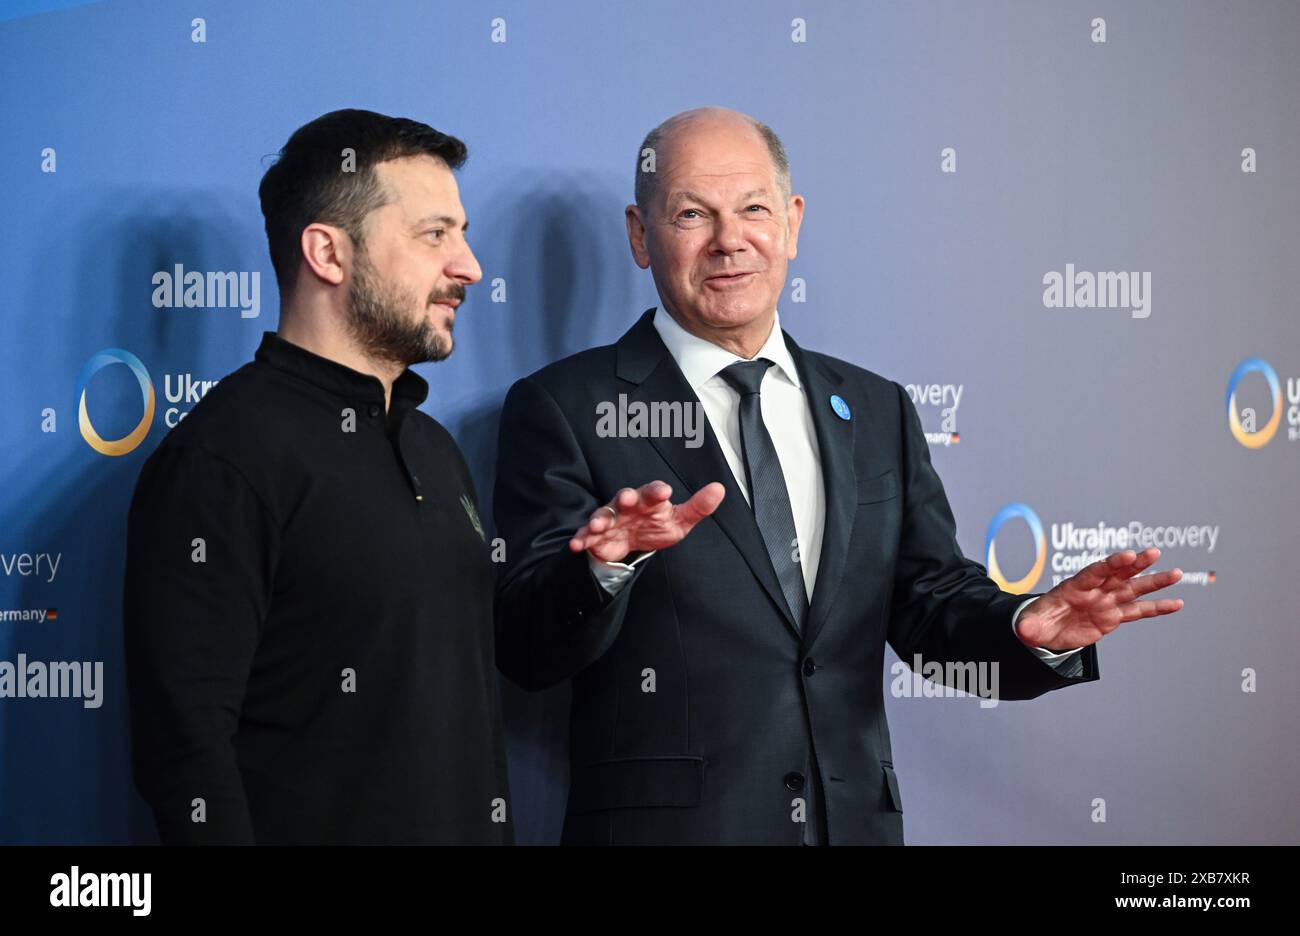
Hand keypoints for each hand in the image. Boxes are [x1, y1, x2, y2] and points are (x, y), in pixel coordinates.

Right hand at [569, 481, 725, 563]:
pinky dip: (581, 539)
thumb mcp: (680, 520)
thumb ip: (698, 507)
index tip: (665, 492)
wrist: (632, 543)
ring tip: (598, 525)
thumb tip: (720, 488)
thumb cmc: (657, 525)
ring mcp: (610, 519)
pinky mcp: (596, 535)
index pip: (654, 491)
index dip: (657, 491)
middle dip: (624, 497)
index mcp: (649, 500)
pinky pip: (587, 535)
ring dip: (600, 518)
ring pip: (603, 515)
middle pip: (624, 497)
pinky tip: (577, 545)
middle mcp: (627, 505)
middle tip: (626, 497)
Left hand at [1014, 548, 1183, 651]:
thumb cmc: (1038, 622)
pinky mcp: (1114, 615)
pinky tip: (1177, 603)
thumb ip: (1029, 626)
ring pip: (1133, 588)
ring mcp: (1106, 601)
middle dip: (1135, 563)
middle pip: (1117, 573)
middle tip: (1153, 553)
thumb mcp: (1029, 625)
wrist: (1046, 630)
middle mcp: (1094, 590)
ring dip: (1154, 581)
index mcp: (1073, 587)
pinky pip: (1139, 611)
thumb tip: (1023, 631)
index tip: (1126, 556)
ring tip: (1176, 573)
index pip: (1093, 572)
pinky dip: (1157, 607)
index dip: (1109, 564)